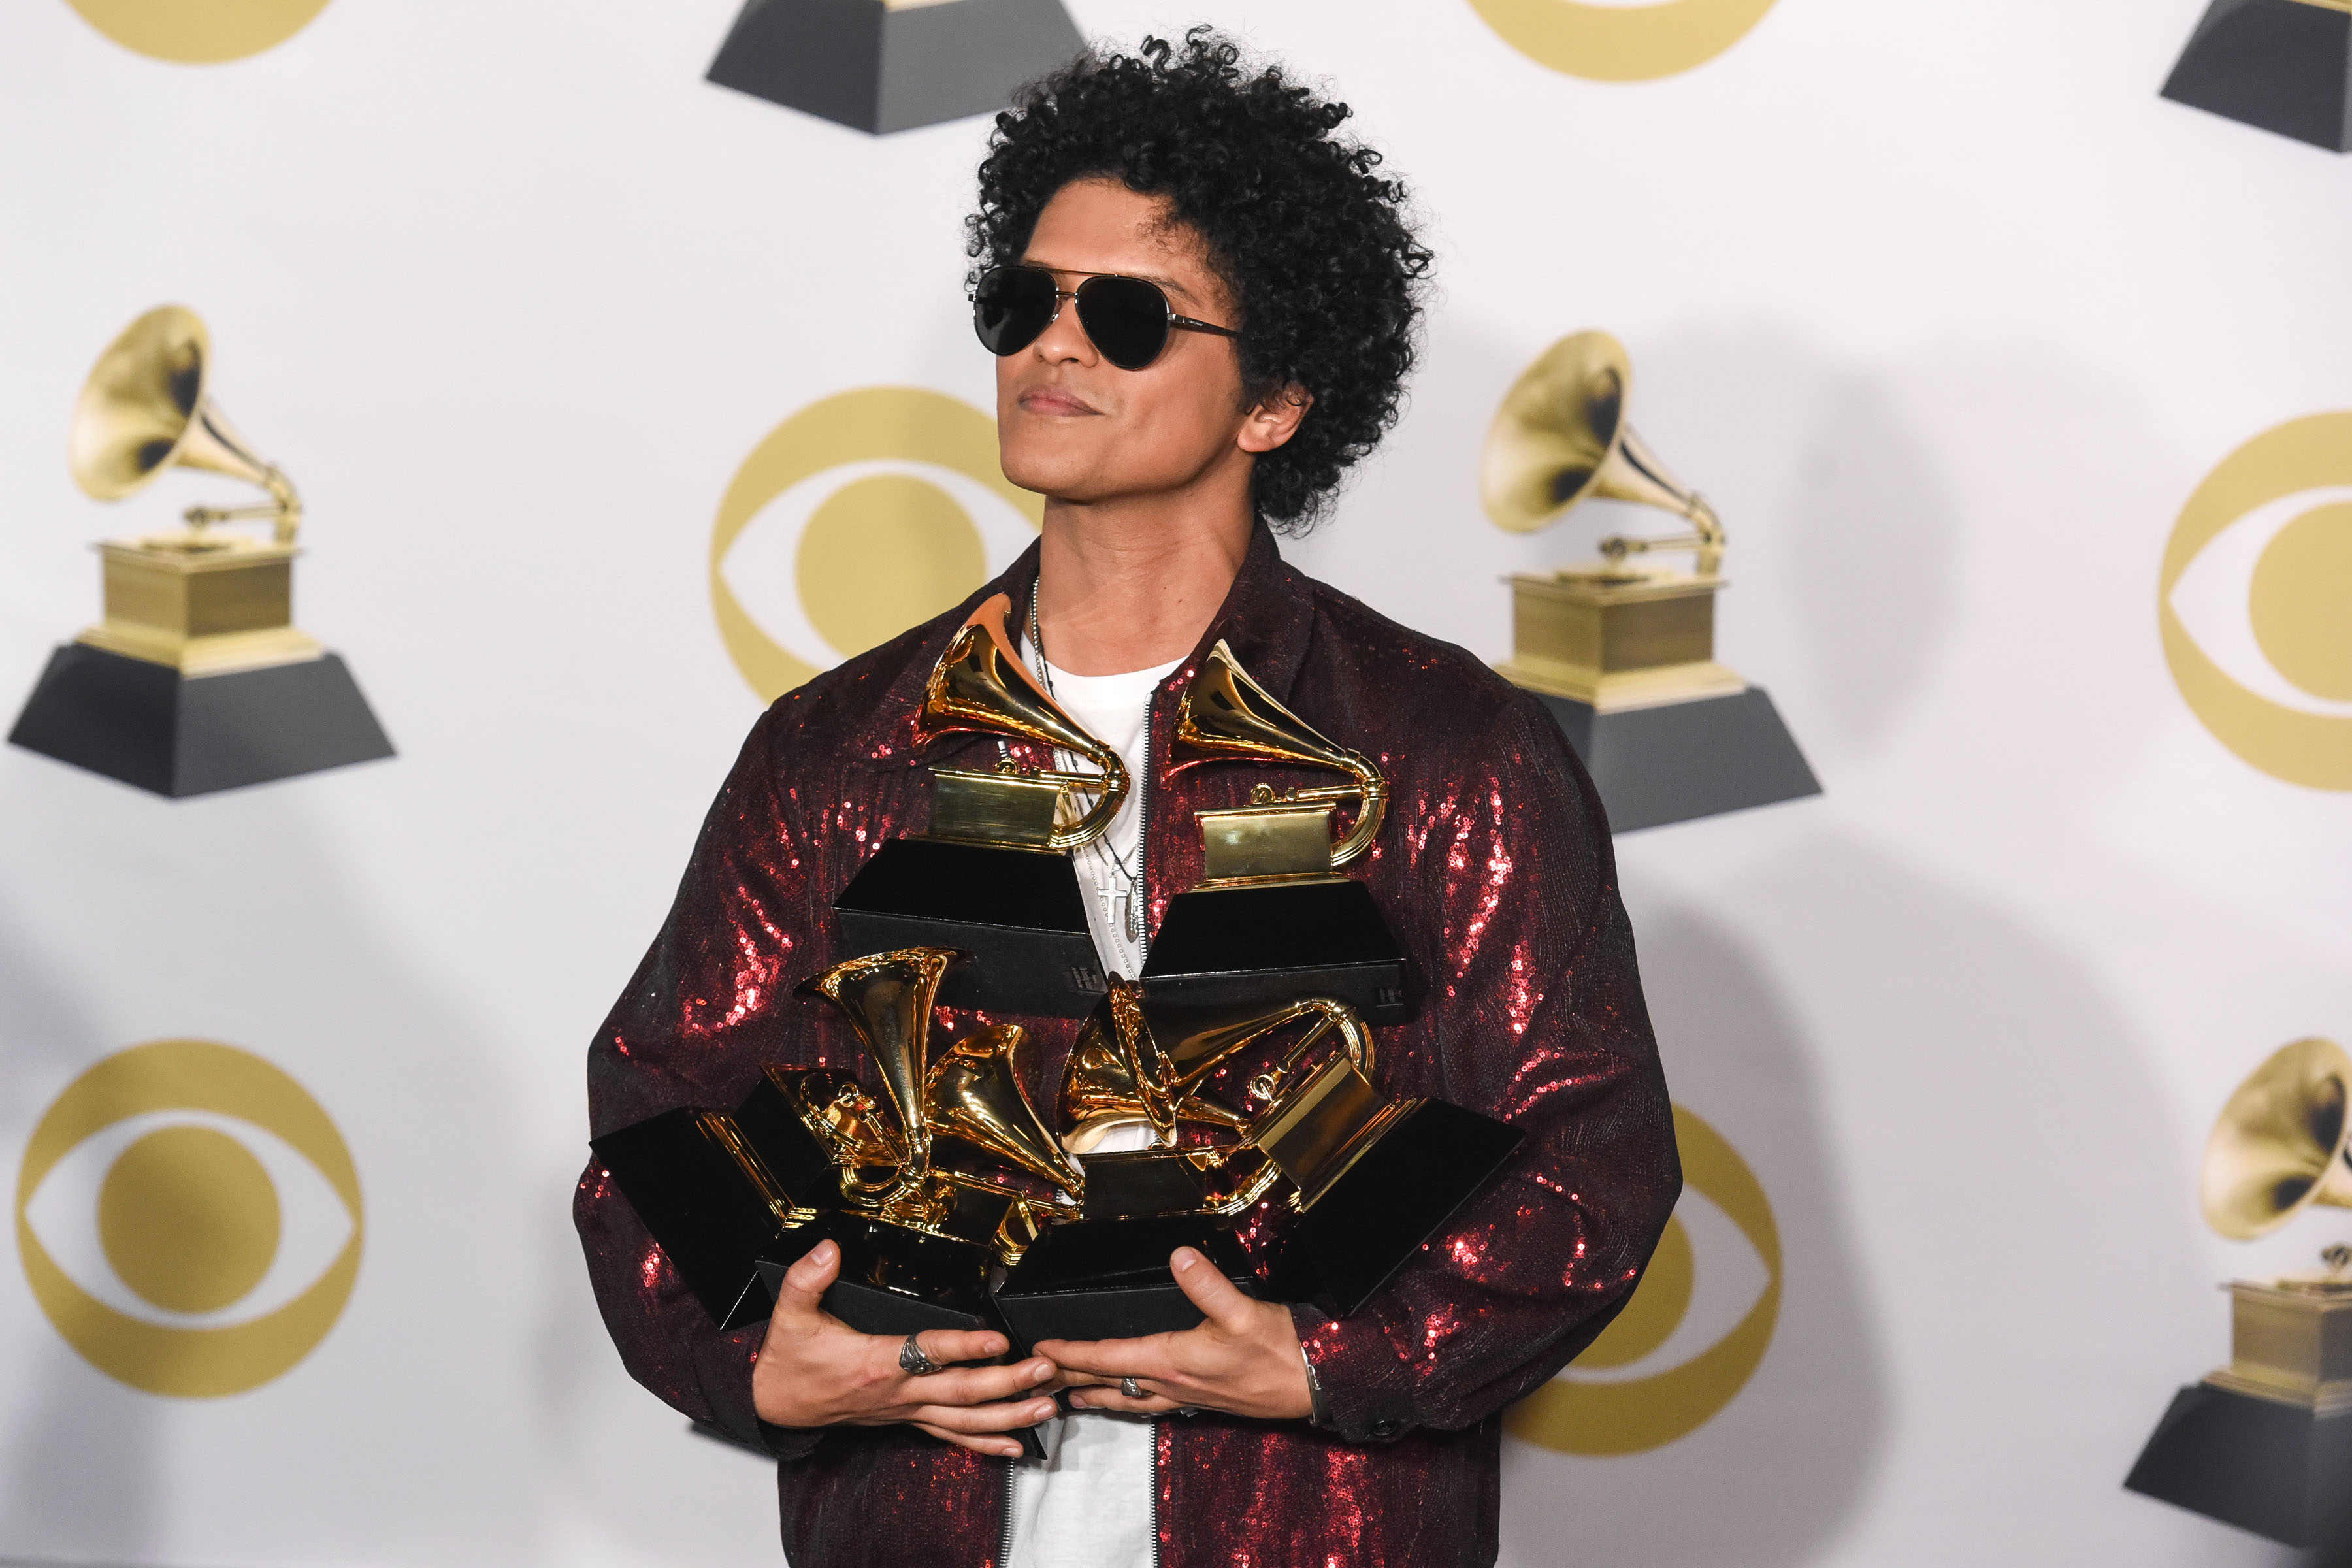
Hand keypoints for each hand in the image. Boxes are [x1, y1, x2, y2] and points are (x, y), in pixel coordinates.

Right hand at [750, 1240, 1059, 1455]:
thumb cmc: (791, 1360)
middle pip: (962, 1392)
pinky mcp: (907, 1420)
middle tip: (1045, 1371)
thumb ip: (807, 1279)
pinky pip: (952, 1436)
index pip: (929, 1351)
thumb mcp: (790, 1314)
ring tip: (1047, 1406)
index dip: (965, 1345)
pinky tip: (1015, 1445)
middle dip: (1008, 1383)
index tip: (998, 1339)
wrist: (778, 1404)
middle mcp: (900, 1392)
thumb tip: (827, 1249)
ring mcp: (907, 1411)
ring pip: (965, 1420)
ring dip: (1009, 1415)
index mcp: (878, 1363)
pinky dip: (986, 1443)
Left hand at [1037, 1247, 1311, 1420]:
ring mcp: (1188, 1396)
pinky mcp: (1204, 1399)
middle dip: (1072, 1378)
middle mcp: (1174, 1384)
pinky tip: (1136, 1398)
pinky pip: (1154, 1403)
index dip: (1072, 1353)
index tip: (1040, 1349)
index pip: (1108, 1358)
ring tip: (1073, 1397)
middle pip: (1110, 1382)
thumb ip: (1208, 1284)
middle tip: (1038, 1377)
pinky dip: (1131, 1401)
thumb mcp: (1243, 1312)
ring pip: (1130, 1398)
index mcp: (1173, 1361)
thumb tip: (1180, 1255)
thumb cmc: (1280, 1352)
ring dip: (1098, 1395)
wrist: (1316, 1384)